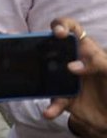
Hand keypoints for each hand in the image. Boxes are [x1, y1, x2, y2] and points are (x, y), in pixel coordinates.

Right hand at [44, 19, 106, 137]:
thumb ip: (99, 63)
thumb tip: (72, 66)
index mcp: (86, 50)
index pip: (73, 30)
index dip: (63, 26)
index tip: (59, 34)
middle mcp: (73, 61)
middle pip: (51, 48)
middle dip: (40, 47)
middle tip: (37, 52)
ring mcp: (66, 79)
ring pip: (46, 74)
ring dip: (39, 78)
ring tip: (40, 85)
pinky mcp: (64, 98)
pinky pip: (53, 100)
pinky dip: (51, 107)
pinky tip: (49, 112)